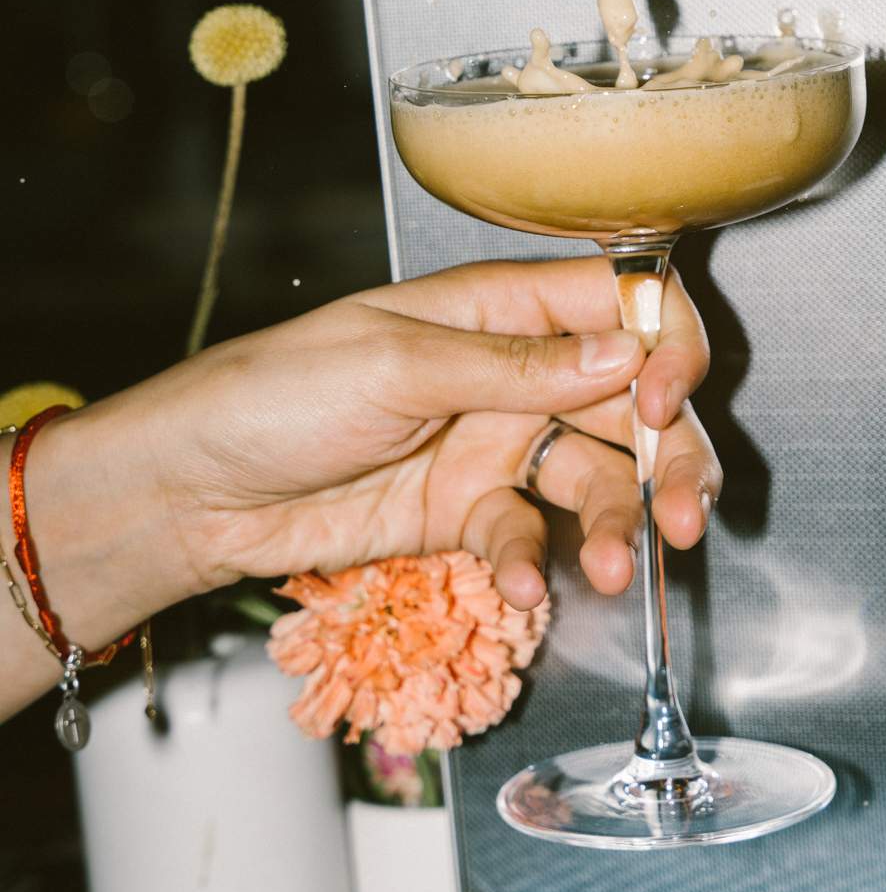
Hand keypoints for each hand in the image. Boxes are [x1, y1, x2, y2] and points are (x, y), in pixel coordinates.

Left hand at [21, 255, 714, 636]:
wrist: (195, 491)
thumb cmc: (274, 393)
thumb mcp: (396, 364)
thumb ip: (514, 367)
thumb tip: (623, 356)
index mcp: (501, 307)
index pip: (621, 304)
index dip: (665, 346)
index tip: (665, 400)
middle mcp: (514, 372)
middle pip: (632, 403)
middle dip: (671, 458)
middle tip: (685, 515)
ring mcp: (494, 444)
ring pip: (596, 478)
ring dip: (617, 523)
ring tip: (612, 568)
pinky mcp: (466, 513)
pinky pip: (528, 535)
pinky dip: (534, 563)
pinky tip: (523, 586)